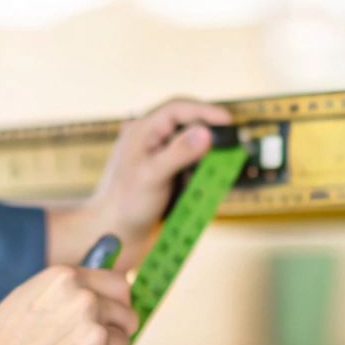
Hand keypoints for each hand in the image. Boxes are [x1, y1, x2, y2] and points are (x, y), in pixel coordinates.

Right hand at [0, 265, 137, 344]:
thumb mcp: (28, 297)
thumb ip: (65, 292)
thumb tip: (98, 294)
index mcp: (66, 278)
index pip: (118, 283)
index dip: (118, 301)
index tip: (115, 312)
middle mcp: (85, 300)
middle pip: (127, 314)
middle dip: (117, 329)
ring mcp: (95, 333)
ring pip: (120, 344)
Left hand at [46, 98, 231, 271]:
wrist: (113, 235)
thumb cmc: (124, 204)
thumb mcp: (152, 176)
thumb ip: (179, 152)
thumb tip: (206, 133)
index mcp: (142, 131)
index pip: (177, 109)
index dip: (205, 110)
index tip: (228, 120)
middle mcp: (150, 140)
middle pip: (187, 124)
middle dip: (210, 134)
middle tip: (232, 144)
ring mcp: (158, 157)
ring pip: (192, 146)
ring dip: (208, 156)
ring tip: (221, 166)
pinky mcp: (165, 175)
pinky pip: (190, 166)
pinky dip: (202, 171)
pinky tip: (209, 182)